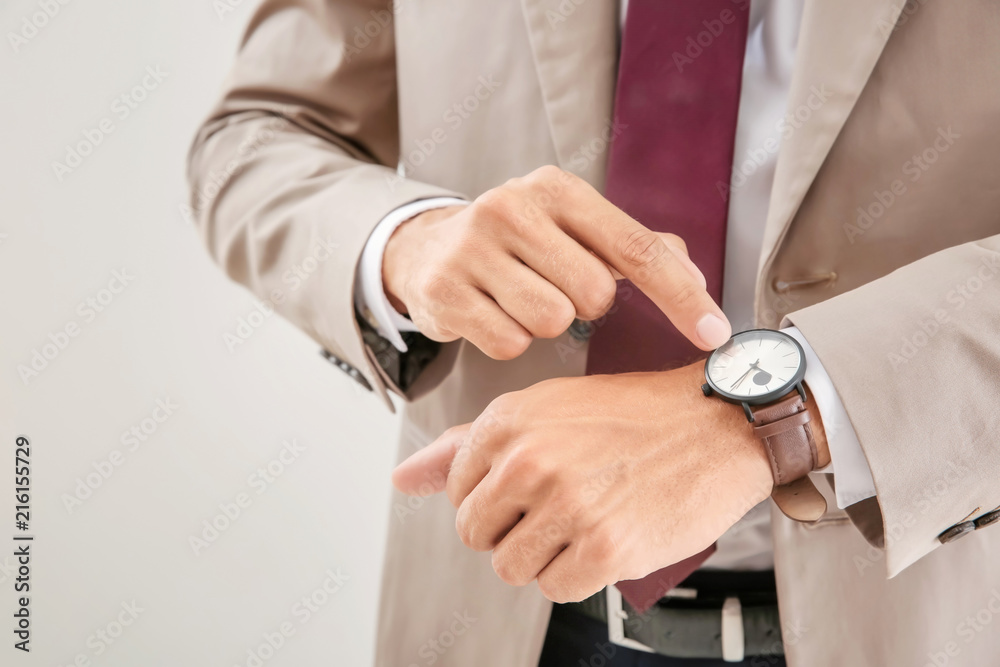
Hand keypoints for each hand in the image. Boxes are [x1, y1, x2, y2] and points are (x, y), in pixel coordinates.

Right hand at [382, 165, 730, 359]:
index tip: (716, 334)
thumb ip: (636, 247)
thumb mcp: (574, 229)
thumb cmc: (518, 243)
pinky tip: (491, 313)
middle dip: (583, 306)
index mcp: (556, 188)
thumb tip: (693, 273)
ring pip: (551, 322)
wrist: (426, 249)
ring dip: (545, 324)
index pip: (637, 248)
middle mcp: (511, 207)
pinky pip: (509, 344)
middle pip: (594, 295)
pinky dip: (509, 340)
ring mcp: (472, 247)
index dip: (682, 296)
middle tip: (553, 287)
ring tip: (518, 298)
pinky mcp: (444, 290)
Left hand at [392, 363, 821, 603]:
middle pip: (476, 535)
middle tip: (559, 507)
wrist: (718, 423)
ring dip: (545, 555)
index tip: (531, 487)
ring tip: (583, 521)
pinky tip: (606, 536)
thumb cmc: (636, 414)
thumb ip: (466, 446)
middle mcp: (530, 461)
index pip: (457, 491)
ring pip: (512, 567)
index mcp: (508, 422)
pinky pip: (556, 588)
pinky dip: (579, 573)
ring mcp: (566, 506)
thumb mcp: (545, 408)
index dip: (494, 497)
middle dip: (512, 530)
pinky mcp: (604, 549)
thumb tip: (403, 479)